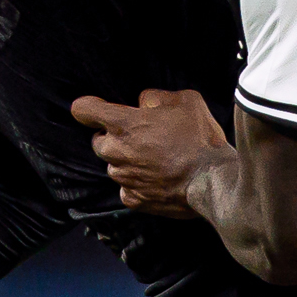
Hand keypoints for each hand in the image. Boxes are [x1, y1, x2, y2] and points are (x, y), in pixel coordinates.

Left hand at [69, 87, 229, 217]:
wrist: (214, 181)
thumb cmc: (200, 138)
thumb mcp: (186, 101)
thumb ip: (157, 98)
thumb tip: (144, 103)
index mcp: (124, 124)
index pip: (83, 110)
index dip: (88, 107)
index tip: (95, 109)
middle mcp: (117, 151)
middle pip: (98, 141)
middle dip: (113, 137)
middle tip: (141, 137)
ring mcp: (124, 177)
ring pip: (113, 166)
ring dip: (126, 161)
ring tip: (155, 160)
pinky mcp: (133, 199)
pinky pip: (126, 189)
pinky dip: (136, 184)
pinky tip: (156, 179)